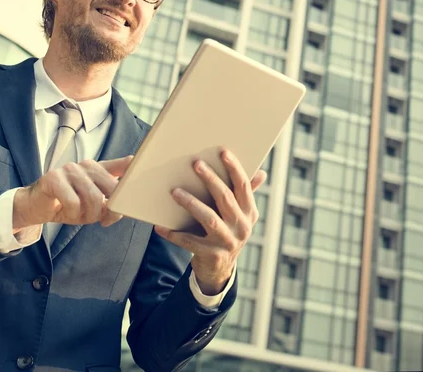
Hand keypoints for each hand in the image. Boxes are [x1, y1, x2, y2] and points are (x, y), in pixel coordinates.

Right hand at [12, 156, 132, 231]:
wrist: (36, 207)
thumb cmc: (68, 205)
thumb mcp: (92, 204)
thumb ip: (108, 201)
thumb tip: (123, 205)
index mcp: (96, 169)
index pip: (118, 165)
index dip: (130, 165)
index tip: (137, 162)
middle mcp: (85, 165)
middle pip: (111, 187)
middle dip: (110, 210)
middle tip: (103, 221)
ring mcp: (69, 169)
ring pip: (93, 197)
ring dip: (90, 215)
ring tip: (81, 217)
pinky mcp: (53, 178)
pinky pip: (74, 202)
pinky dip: (73, 214)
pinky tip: (66, 212)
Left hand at [155, 150, 266, 294]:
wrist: (219, 269)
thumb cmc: (225, 231)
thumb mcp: (238, 215)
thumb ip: (245, 194)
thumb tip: (262, 172)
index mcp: (250, 213)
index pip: (243, 186)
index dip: (234, 168)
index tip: (223, 152)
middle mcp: (242, 227)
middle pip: (225, 198)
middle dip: (210, 179)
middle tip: (196, 164)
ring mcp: (228, 243)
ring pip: (209, 218)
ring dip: (191, 203)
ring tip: (174, 191)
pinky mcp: (212, 255)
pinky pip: (189, 241)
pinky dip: (174, 233)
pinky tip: (160, 226)